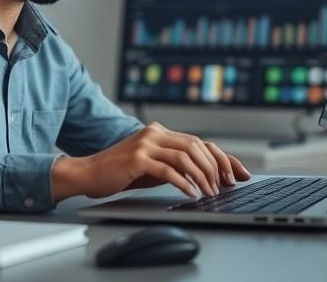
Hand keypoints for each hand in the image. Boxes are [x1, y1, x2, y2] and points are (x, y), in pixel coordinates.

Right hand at [51, 123, 250, 200]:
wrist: (88, 173)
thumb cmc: (120, 173)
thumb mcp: (153, 166)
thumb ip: (174, 164)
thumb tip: (206, 175)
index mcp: (160, 132)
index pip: (199, 141)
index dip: (222, 157)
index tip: (238, 173)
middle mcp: (154, 133)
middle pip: (197, 146)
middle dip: (216, 167)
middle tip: (225, 186)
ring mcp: (145, 143)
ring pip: (186, 156)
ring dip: (202, 176)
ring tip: (210, 192)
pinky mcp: (137, 158)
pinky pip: (168, 169)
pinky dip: (184, 182)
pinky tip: (191, 192)